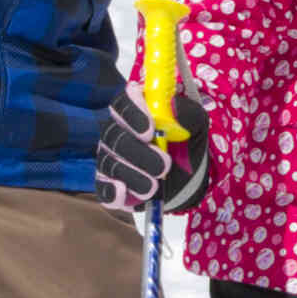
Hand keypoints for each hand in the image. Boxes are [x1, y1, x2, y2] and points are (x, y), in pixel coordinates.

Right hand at [99, 69, 211, 215]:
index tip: (150, 130)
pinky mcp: (110, 184)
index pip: (123, 104)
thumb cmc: (187, 139)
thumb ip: (185, 112)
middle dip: (138, 152)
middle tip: (164, 165)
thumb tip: (172, 109)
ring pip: (109, 164)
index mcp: (135, 109)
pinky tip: (122, 193)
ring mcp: (110, 158)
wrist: (190, 173)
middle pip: (114, 137)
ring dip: (132, 176)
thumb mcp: (194, 122)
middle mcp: (117, 131)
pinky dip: (110, 192)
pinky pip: (102, 189)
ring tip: (154, 186)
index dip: (132, 115)